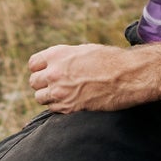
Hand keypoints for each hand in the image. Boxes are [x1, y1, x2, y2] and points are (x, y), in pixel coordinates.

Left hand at [27, 43, 147, 112]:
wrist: (127, 76)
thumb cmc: (110, 60)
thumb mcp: (84, 50)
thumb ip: (64, 58)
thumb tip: (54, 65)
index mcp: (57, 55)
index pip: (33, 64)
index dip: (40, 68)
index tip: (47, 72)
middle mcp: (54, 73)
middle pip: (34, 82)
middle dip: (43, 83)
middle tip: (56, 84)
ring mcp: (60, 91)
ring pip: (40, 98)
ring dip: (49, 96)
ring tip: (63, 94)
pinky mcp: (68, 107)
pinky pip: (52, 109)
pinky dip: (59, 107)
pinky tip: (72, 101)